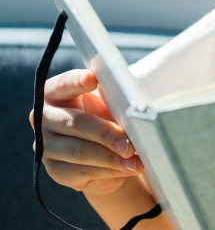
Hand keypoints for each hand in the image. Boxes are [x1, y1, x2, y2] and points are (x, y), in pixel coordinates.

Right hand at [28, 68, 144, 197]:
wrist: (106, 151)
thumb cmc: (107, 116)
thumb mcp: (110, 102)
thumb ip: (113, 97)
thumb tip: (130, 100)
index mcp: (55, 93)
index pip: (62, 84)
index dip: (76, 82)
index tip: (93, 79)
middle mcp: (44, 118)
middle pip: (74, 123)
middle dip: (105, 134)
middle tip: (129, 143)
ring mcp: (46, 146)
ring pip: (79, 151)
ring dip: (110, 157)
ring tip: (134, 160)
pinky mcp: (55, 169)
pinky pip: (82, 171)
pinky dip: (108, 170)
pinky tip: (127, 168)